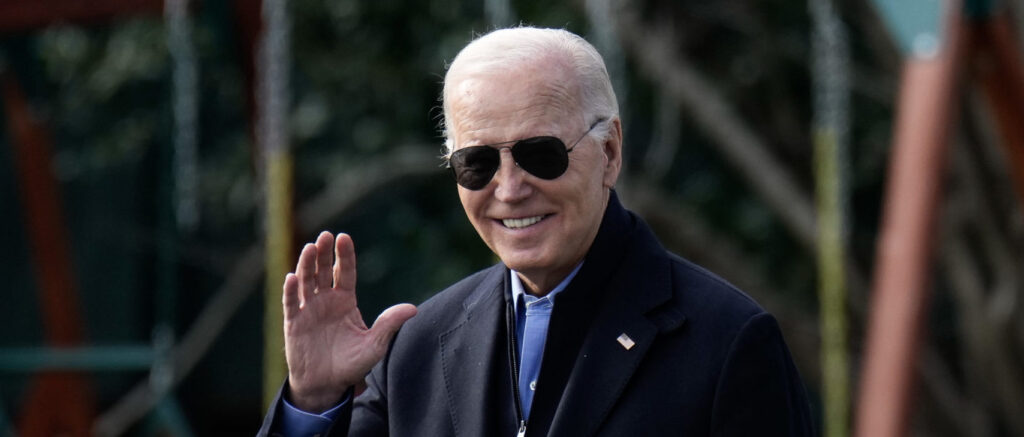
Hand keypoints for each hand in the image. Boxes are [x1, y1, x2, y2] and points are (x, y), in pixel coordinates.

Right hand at [282, 231, 417, 411]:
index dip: (344, 255)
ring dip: (306, 265)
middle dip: (323, 253)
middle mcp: (326, 300)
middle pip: (323, 271)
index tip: (343, 237)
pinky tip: (292, 278)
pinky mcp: (294, 323)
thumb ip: (389, 325)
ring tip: (309, 248)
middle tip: (325, 236)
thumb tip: (413, 309)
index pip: (344, 272)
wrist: (327, 385)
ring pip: (306, 281)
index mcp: (345, 300)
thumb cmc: (351, 364)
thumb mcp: (375, 345)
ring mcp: (309, 310)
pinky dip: (291, 291)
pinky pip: (291, 304)